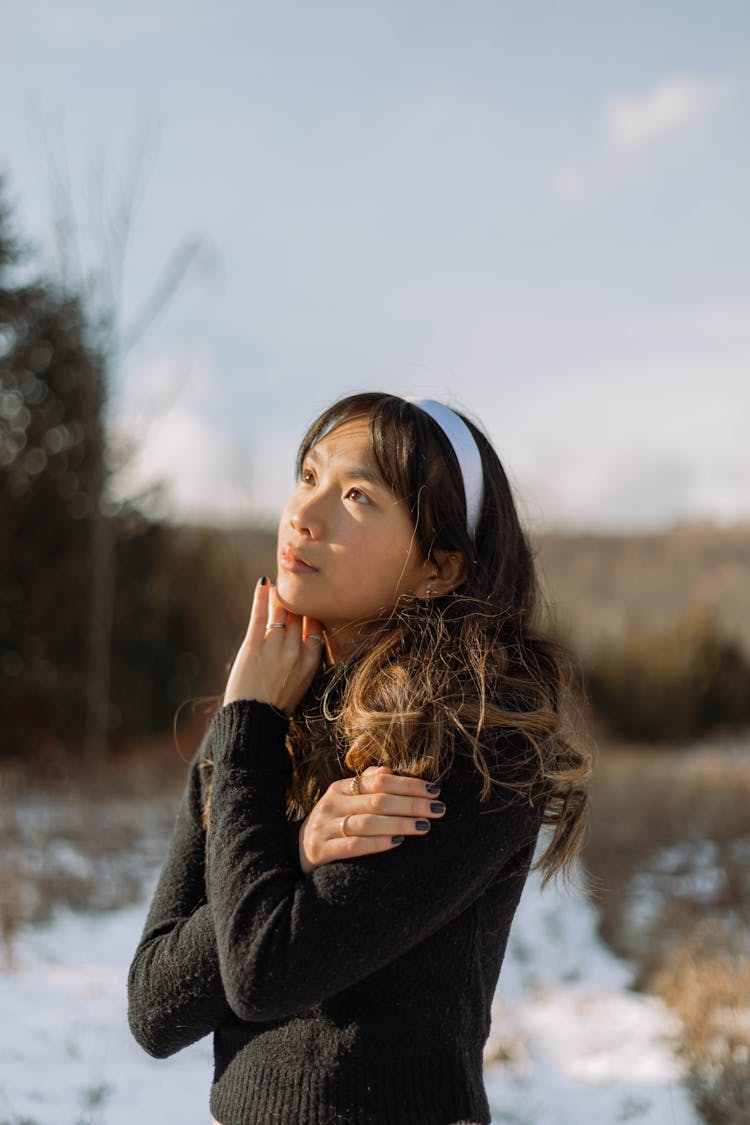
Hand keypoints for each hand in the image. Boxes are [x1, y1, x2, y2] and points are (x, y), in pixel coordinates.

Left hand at [223, 578, 324, 714]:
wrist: (253, 719)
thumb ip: (306, 655)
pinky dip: (261, 596)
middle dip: (297, 600)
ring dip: (280, 596)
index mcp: (312, 661)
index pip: (317, 625)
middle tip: (294, 586)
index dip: (313, 611)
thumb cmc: (277, 702)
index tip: (310, 601)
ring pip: (281, 611)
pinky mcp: (253, 646)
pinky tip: (263, 583)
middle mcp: (296, 651)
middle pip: (299, 615)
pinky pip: (259, 615)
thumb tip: (308, 630)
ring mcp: (274, 647)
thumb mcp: (303, 680)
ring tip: (279, 586)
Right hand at [297, 765, 446, 874]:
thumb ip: (366, 785)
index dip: (408, 784)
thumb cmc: (333, 824)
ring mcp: (324, 827)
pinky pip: (352, 846)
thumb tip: (389, 770)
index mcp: (340, 788)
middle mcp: (331, 804)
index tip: (434, 790)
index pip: (378, 781)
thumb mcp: (345, 801)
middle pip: (377, 800)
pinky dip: (376, 844)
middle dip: (411, 804)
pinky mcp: (321, 851)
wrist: (296, 853)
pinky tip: (397, 843)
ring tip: (424, 826)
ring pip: (367, 822)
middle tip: (438, 809)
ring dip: (399, 823)